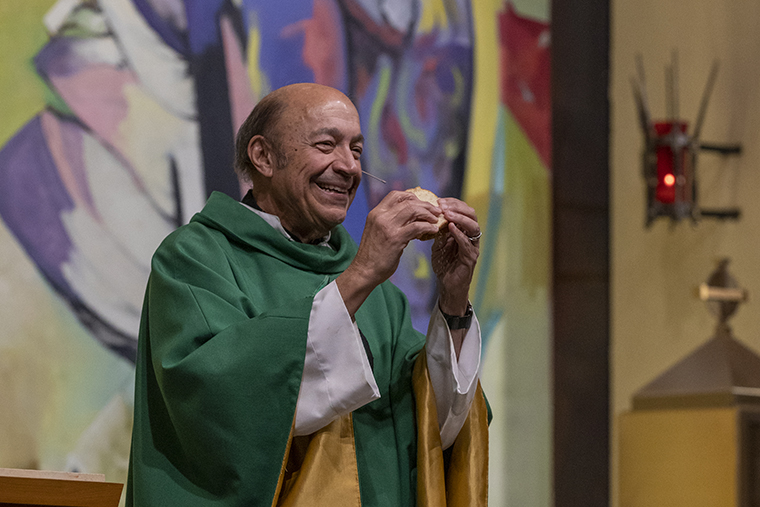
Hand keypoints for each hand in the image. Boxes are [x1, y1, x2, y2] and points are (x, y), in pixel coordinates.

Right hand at [337, 190, 441, 315]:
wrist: (364, 271)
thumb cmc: (373, 255)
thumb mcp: (379, 232)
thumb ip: (392, 222)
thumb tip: (413, 218)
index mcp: (376, 213)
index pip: (396, 195)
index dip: (411, 196)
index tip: (422, 203)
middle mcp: (381, 216)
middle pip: (408, 201)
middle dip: (425, 204)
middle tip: (435, 211)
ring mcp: (387, 226)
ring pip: (413, 210)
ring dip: (428, 213)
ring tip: (435, 219)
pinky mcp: (395, 238)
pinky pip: (417, 226)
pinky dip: (428, 226)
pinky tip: (433, 230)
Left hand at [432, 198, 479, 315]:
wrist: (447, 285)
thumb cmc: (444, 264)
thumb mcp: (438, 243)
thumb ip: (438, 230)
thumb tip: (430, 215)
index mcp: (464, 230)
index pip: (463, 210)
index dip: (452, 203)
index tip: (439, 200)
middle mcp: (471, 236)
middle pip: (471, 214)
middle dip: (457, 207)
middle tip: (443, 205)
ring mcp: (472, 247)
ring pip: (473, 227)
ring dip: (460, 218)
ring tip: (447, 214)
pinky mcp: (471, 258)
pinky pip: (467, 244)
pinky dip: (460, 234)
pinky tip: (451, 228)